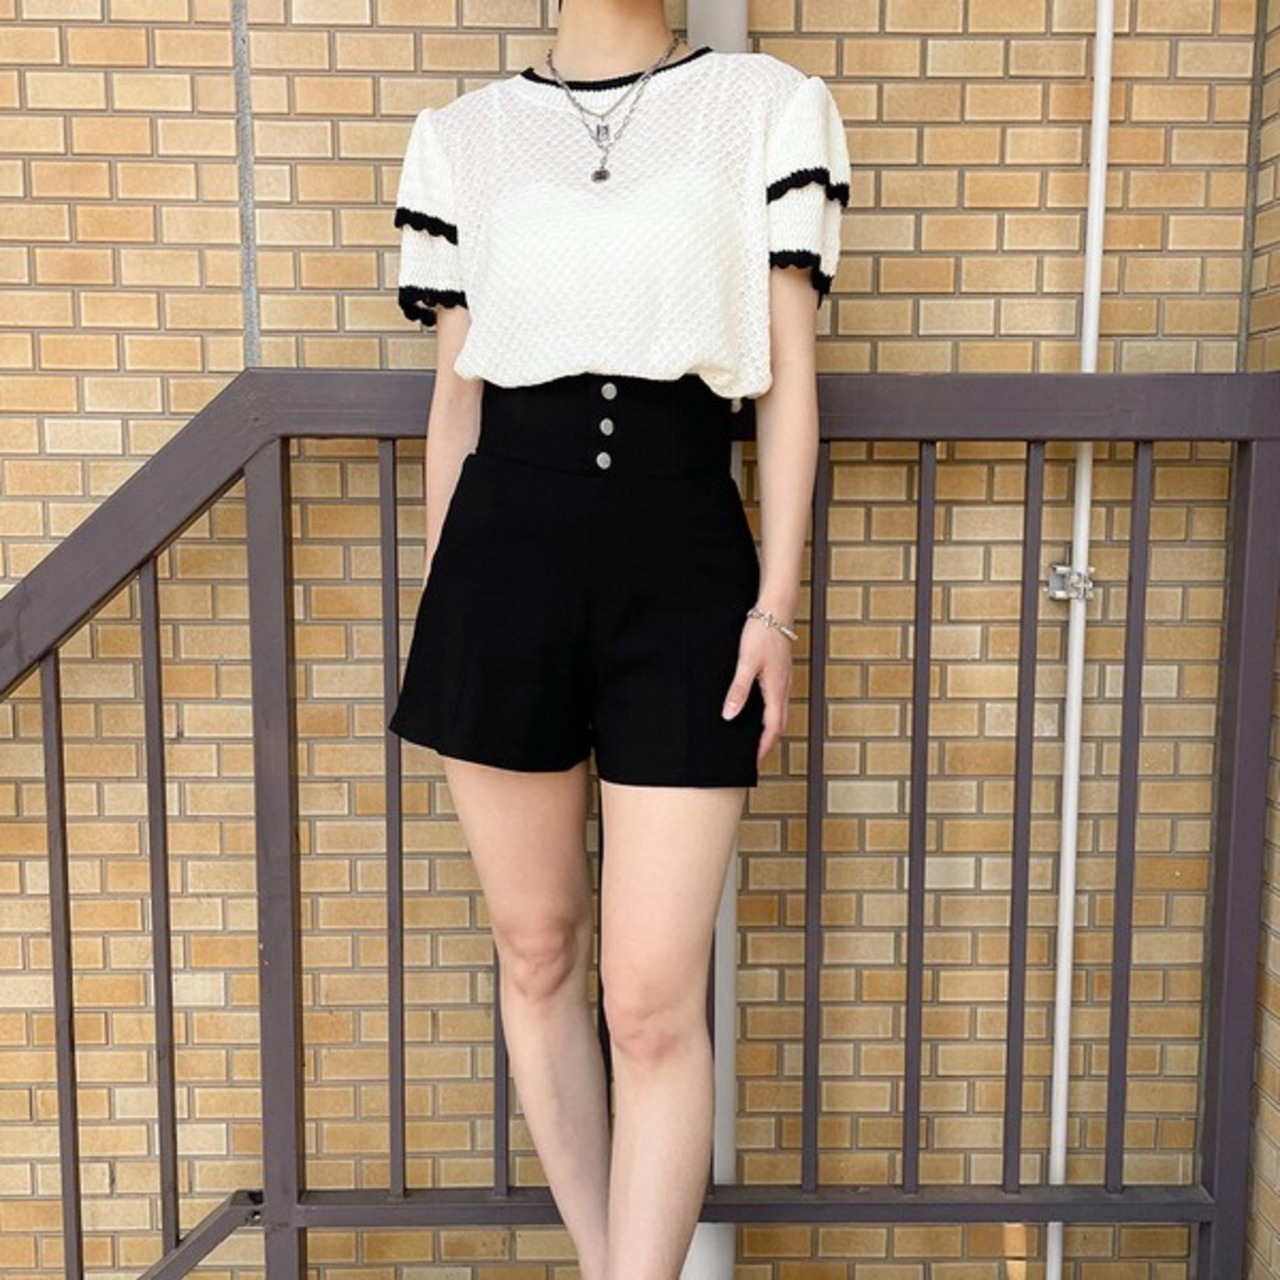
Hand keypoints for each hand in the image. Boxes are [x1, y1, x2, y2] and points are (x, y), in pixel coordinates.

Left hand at [721, 614, 792, 765]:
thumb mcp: (746, 662)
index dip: (765, 747)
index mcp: (776, 689)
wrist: (776, 609)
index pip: (774, 727)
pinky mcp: (781, 672)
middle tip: (756, 757)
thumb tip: (730, 715)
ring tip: (757, 739)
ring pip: (781, 712)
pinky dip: (771, 713)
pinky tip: (759, 710)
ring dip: (771, 729)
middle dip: (769, 743)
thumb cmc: (762, 632)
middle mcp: (784, 687)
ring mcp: (784, 680)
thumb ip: (738, 690)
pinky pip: (778, 700)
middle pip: (780, 724)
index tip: (755, 762)